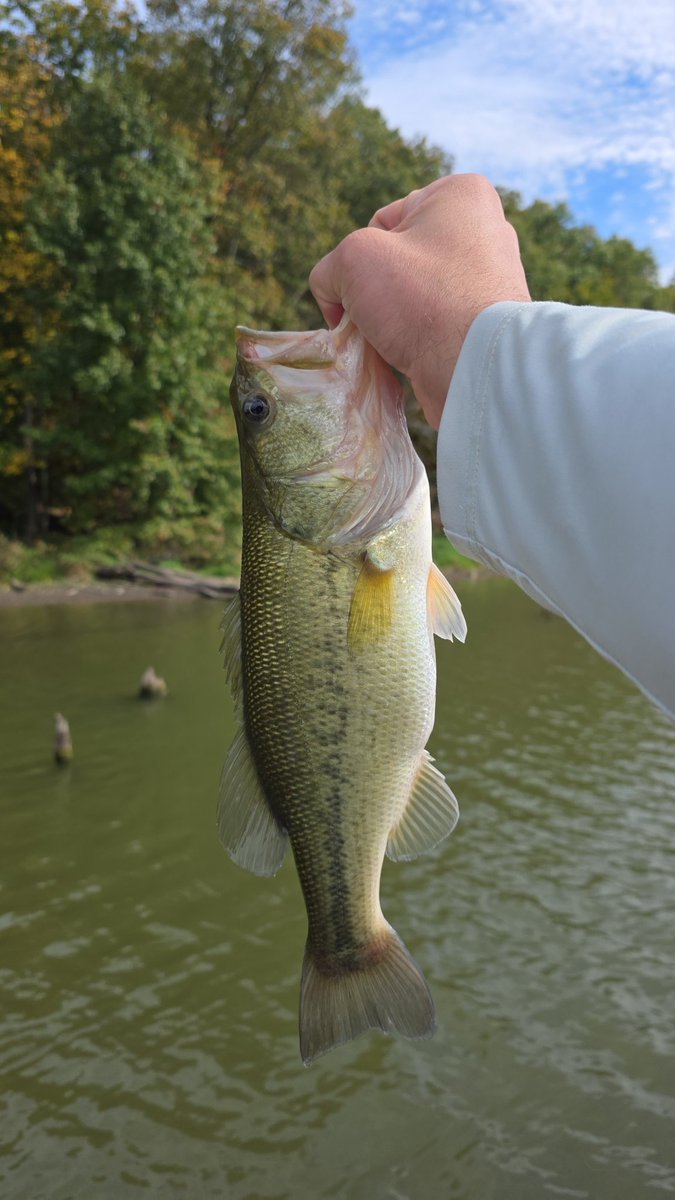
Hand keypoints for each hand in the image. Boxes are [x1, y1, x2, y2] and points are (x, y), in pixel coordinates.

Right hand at [309, 174, 530, 427]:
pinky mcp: (487, 322)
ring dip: (390, 322)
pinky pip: (433, 324)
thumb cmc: (420, 297)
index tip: (360, 292)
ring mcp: (489, 278)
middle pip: (397, 261)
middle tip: (374, 321)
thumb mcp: (354, 260)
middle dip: (375, 294)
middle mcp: (483, 230)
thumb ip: (330, 268)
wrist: (476, 366)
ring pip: (412, 297)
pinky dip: (413, 340)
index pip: (381, 222)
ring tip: (390, 344)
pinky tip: (407, 359)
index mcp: (460, 195)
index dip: (358, 260)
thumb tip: (338, 300)